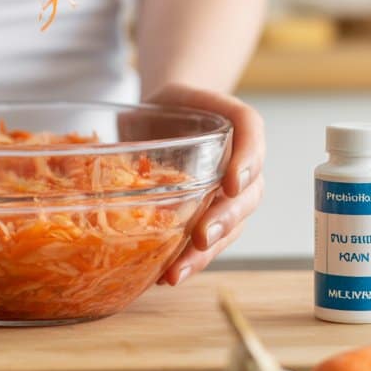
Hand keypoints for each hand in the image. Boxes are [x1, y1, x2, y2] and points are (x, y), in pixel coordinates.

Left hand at [145, 82, 265, 285]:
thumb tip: (118, 131)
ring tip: (176, 273)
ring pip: (230, 228)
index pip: (251, 132)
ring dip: (205, 254)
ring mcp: (229, 195)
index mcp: (237, 124)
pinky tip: (165, 276)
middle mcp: (242, 164)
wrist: (173, 120)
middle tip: (202, 238)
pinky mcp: (210, 216)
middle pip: (248, 194)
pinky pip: (208, 241)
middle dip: (225, 220)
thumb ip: (158, 109)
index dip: (247, 160)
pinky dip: (189, 260)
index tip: (231, 184)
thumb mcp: (165, 94)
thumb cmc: (172, 106)